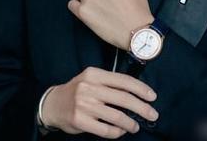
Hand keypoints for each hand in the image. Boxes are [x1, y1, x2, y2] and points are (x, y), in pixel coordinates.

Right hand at [41, 66, 158, 136]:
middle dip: (142, 108)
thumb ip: (109, 84)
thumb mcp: (91, 79)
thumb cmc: (77, 91)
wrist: (53, 104)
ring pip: (117, 116)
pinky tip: (121, 132)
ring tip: (136, 126)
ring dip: (130, 123)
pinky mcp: (80, 121)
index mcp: (94, 74)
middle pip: (123, 98)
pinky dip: (117, 132)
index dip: (140, 89)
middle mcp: (89, 88)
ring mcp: (84, 105)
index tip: (152, 97)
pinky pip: (106, 130)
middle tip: (153, 115)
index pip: (123, 80)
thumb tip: (136, 94)